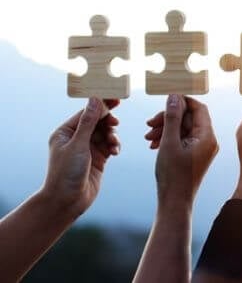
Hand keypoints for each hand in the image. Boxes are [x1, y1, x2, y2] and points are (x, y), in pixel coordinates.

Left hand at [41, 98, 120, 217]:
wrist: (67, 202)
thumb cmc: (66, 173)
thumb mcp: (78, 144)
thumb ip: (89, 121)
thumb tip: (95, 99)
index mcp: (65, 132)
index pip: (86, 112)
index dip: (101, 105)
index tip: (116, 98)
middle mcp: (76, 138)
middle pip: (97, 121)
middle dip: (108, 121)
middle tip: (116, 121)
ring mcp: (87, 148)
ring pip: (106, 133)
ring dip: (112, 136)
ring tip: (113, 144)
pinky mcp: (98, 158)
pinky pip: (110, 145)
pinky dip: (114, 146)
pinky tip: (115, 152)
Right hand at [145, 95, 218, 209]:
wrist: (174, 202)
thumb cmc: (173, 175)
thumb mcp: (169, 142)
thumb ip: (172, 118)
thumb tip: (174, 97)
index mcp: (208, 136)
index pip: (198, 108)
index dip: (182, 102)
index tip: (164, 101)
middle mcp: (209, 140)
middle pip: (189, 118)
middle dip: (168, 118)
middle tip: (149, 124)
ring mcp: (202, 148)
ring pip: (183, 128)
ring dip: (165, 128)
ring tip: (148, 137)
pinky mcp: (195, 154)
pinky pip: (182, 139)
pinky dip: (168, 138)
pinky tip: (153, 144)